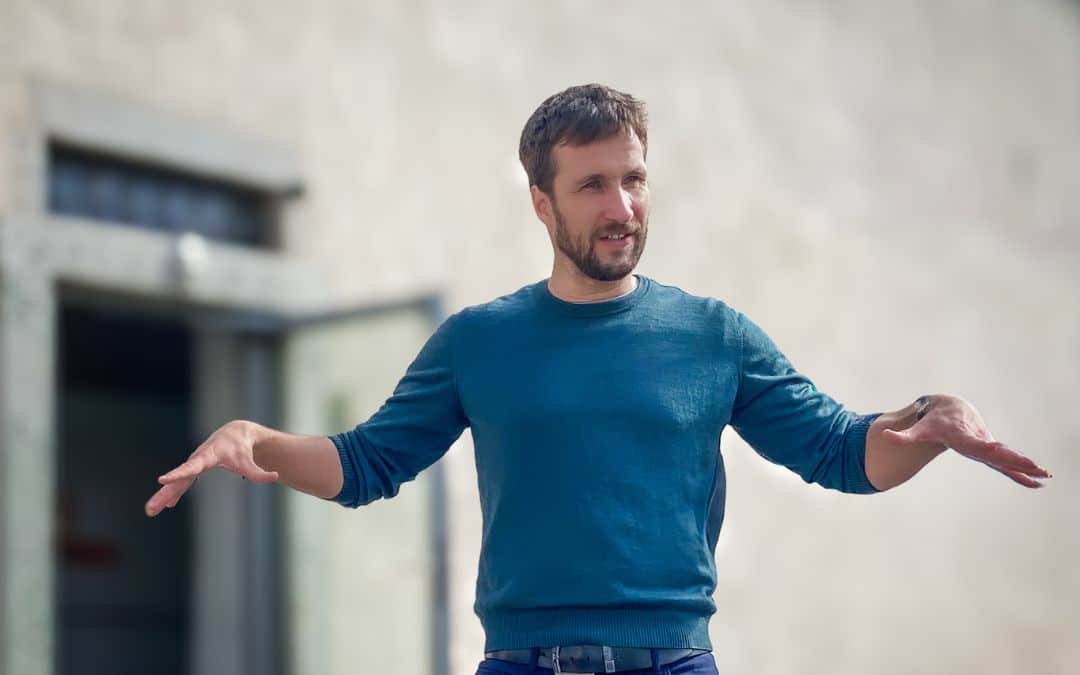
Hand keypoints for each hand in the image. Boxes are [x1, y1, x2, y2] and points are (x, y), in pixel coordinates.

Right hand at [145, 420, 279, 516]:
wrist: (235, 433)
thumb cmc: (241, 447)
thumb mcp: (250, 460)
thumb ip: (259, 472)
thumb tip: (275, 476)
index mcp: (207, 457)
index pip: (191, 467)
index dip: (178, 474)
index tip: (162, 480)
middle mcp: (196, 461)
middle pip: (178, 479)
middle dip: (165, 493)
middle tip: (151, 509)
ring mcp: (194, 465)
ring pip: (176, 483)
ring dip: (163, 496)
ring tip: (150, 511)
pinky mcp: (195, 470)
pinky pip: (182, 483)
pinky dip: (174, 493)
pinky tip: (166, 504)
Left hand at [882, 395, 1051, 487]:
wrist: (951, 409)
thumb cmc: (934, 422)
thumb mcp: (919, 430)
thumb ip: (904, 435)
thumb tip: (885, 436)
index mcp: (963, 437)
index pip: (977, 446)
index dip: (988, 449)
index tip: (1001, 452)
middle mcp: (979, 442)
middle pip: (999, 453)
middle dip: (1016, 459)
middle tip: (1036, 466)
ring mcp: (986, 447)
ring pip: (1007, 459)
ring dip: (1025, 466)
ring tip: (1045, 474)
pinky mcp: (990, 452)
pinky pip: (1007, 465)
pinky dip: (1021, 473)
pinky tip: (1038, 482)